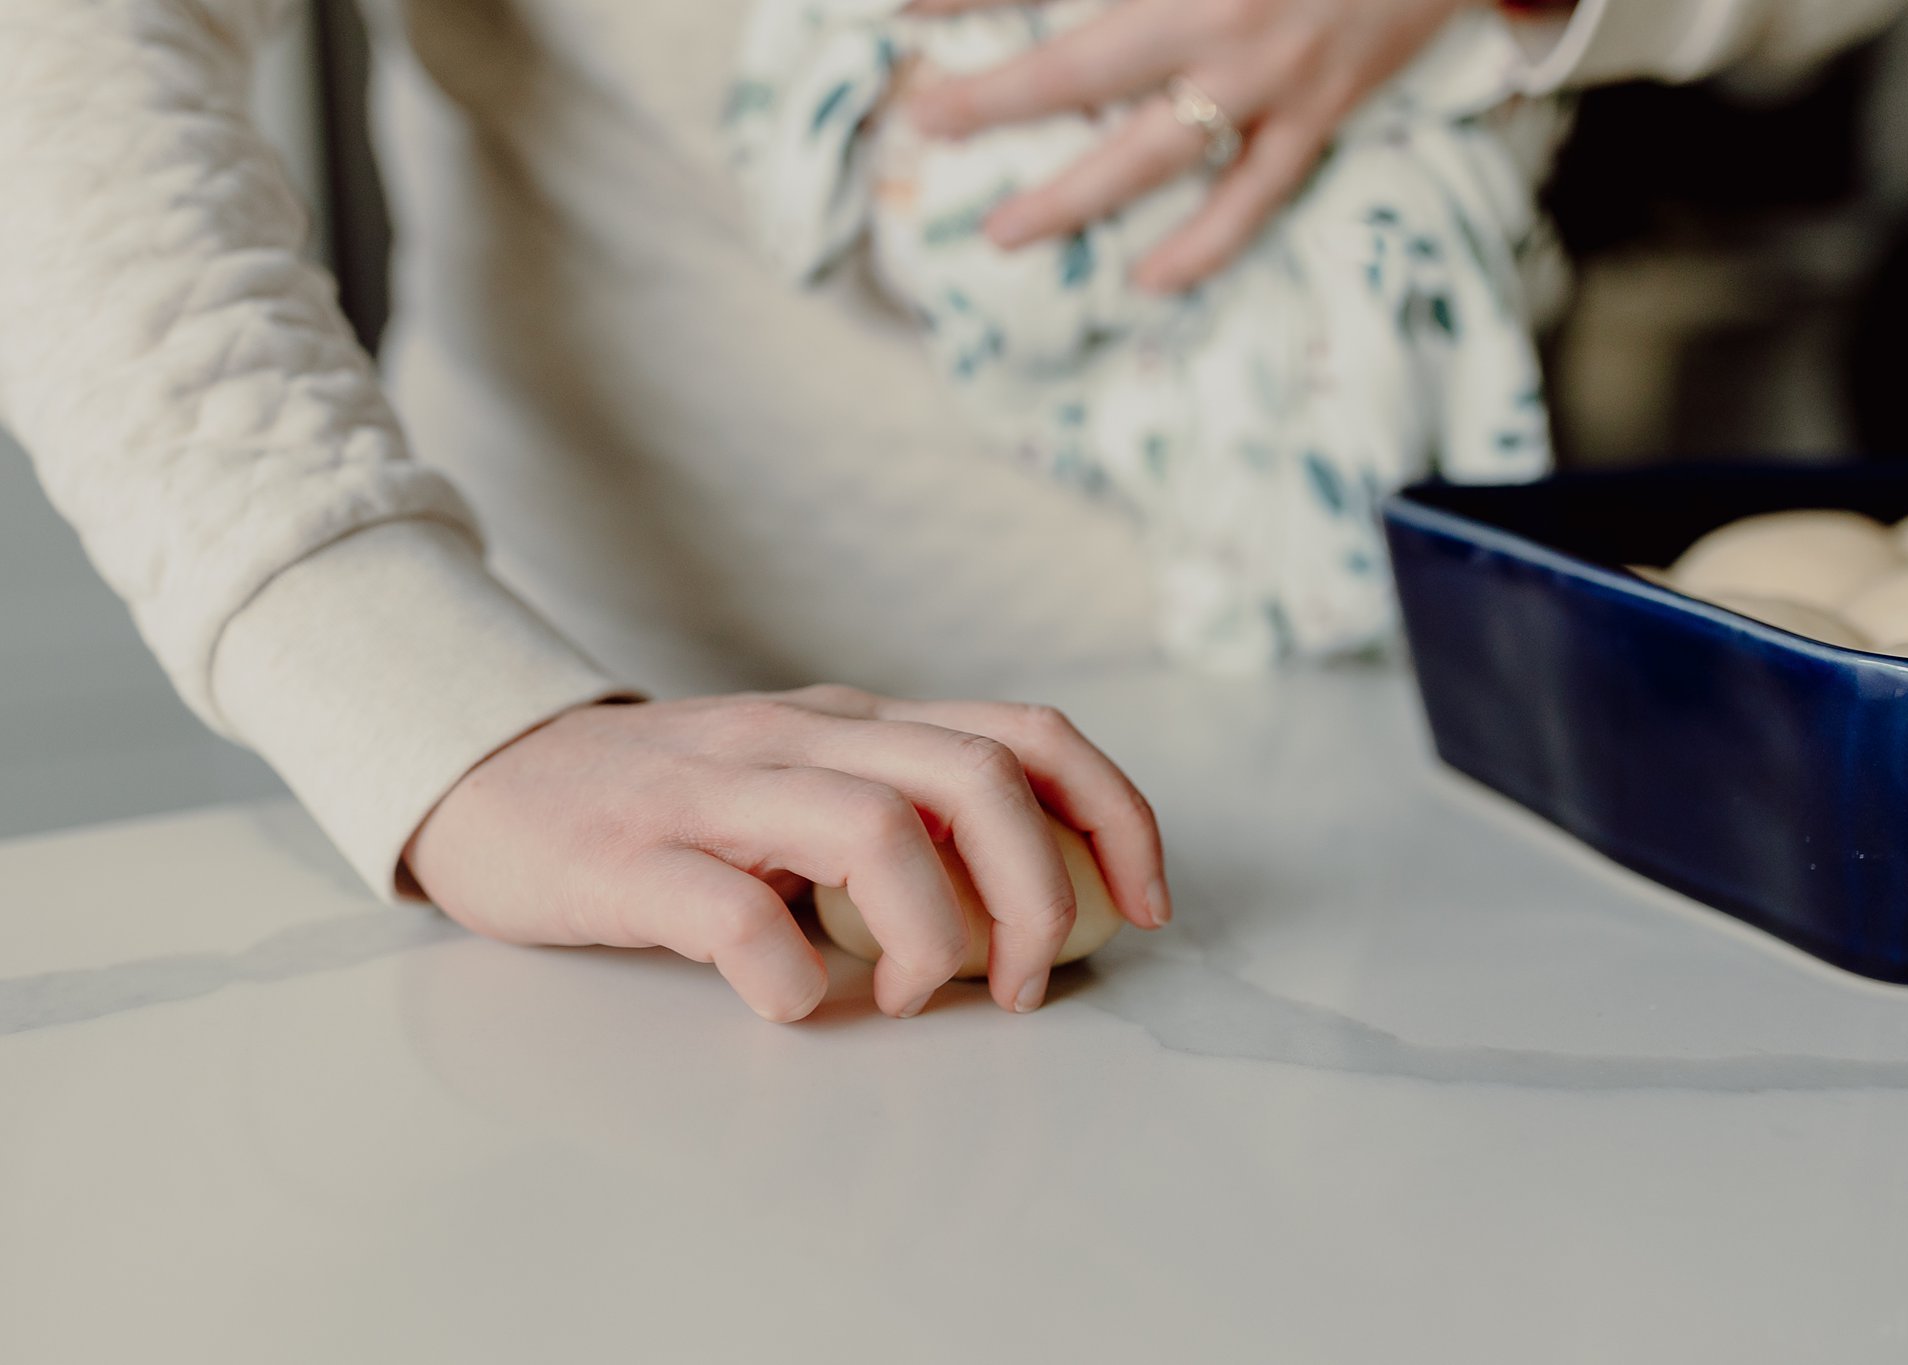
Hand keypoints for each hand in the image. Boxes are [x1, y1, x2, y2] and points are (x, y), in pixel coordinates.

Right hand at [404, 686, 1170, 1022]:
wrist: (488, 775)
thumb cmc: (664, 799)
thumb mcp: (801, 774)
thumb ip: (901, 805)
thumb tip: (1029, 889)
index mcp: (856, 722)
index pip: (1026, 733)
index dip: (1114, 812)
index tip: (1148, 903)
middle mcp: (801, 736)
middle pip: (975, 778)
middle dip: (1040, 892)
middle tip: (1028, 984)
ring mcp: (714, 790)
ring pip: (874, 828)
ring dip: (931, 933)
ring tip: (915, 997)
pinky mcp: (630, 857)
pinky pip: (737, 912)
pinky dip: (789, 975)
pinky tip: (793, 1004)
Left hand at [905, 0, 1473, 291]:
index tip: (901, 13)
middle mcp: (1218, 10)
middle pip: (1080, 69)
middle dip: (993, 101)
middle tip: (926, 124)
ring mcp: (1269, 71)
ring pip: (1151, 151)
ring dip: (1073, 196)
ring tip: (1005, 233)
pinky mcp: (1321, 109)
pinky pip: (1255, 195)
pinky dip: (1205, 244)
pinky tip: (1149, 280)